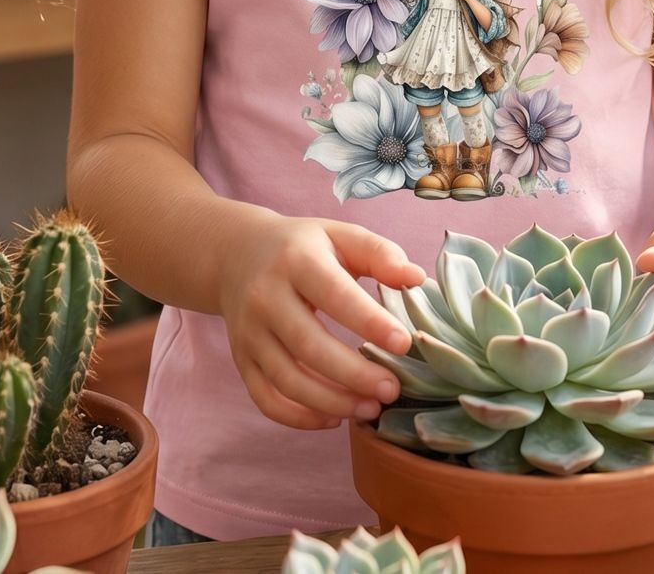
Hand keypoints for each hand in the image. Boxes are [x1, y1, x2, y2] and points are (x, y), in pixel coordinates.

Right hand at [219, 216, 425, 430]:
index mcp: (296, 260)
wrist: (237, 254)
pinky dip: (299, 417)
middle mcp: (266, 297)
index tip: (404, 343)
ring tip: (371, 407)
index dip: (370, 322)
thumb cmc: (303, 247)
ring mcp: (249, 332)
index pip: (334, 295)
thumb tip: (416, 278)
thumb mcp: (340, 235)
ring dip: (332, 401)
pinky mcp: (241, 359)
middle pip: (309, 345)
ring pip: (287, 379)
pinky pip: (266, 399)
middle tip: (392, 389)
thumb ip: (379, 254)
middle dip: (354, 374)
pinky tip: (333, 418)